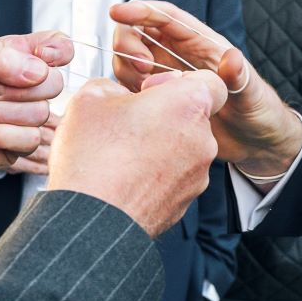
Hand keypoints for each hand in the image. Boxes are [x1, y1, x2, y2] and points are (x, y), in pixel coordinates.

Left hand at [0, 31, 71, 192]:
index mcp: (14, 58)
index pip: (56, 46)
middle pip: (54, 83)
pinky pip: (28, 139)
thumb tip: (37, 70)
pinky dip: (0, 136)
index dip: (58, 51)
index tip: (42, 56)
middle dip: (15, 89)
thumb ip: (0, 60)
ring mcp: (23, 117)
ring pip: (40, 114)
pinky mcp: (18, 145)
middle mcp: (23, 86)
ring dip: (2, 114)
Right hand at [48, 70, 225, 236]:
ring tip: (120, 154)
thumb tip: (120, 95)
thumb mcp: (91, 98)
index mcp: (188, 105)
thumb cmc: (92, 157)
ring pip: (183, 148)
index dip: (181, 83)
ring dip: (158, 146)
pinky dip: (156, 174)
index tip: (153, 90)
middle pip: (193, 117)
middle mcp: (203, 139)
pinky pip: (175, 177)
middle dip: (164, 116)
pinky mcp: (186, 201)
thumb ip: (115, 85)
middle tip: (127, 123)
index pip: (212, 83)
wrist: (90, 217)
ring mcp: (197, 174)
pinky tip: (125, 177)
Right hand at [107, 0, 301, 175]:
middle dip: (129, 44)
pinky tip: (142, 106)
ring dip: (128, 71)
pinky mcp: (158, 98)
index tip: (116, 12)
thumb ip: (239, 76)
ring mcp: (165, 75)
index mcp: (200, 42)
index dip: (139, 10)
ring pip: (129, 60)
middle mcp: (178, 54)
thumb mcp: (251, 93)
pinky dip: (127, 92)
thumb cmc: (257, 111)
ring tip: (148, 91)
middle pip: (138, 33)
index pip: (164, 16)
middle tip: (143, 69)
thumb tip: (232, 57)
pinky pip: (131, 87)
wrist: (254, 143)